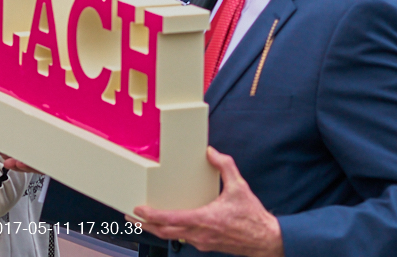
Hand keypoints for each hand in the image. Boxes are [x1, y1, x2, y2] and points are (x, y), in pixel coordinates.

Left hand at [129, 147, 283, 256]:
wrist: (267, 241)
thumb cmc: (253, 218)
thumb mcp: (239, 187)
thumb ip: (225, 166)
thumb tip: (211, 152)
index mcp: (204, 220)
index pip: (170, 220)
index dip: (151, 216)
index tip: (137, 210)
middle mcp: (199, 234)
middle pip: (164, 232)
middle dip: (144, 224)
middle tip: (130, 215)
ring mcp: (201, 241)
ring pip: (171, 237)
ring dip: (155, 229)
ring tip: (142, 220)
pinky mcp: (205, 244)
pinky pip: (181, 238)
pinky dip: (169, 231)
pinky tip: (166, 224)